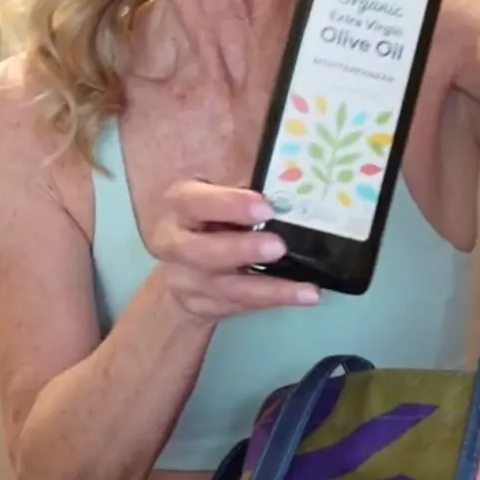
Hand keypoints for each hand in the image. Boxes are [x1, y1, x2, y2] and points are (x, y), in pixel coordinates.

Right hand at [152, 180, 319, 321]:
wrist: (183, 261)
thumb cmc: (213, 214)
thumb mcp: (222, 190)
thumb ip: (246, 184)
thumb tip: (293, 172)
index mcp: (180, 204)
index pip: (196, 203)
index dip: (229, 205)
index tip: (265, 207)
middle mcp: (173, 243)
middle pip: (201, 252)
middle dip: (242, 250)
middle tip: (278, 246)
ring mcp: (184, 280)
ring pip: (225, 288)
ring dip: (269, 289)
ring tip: (306, 289)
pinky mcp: (200, 306)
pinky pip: (237, 307)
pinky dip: (271, 302)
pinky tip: (300, 296)